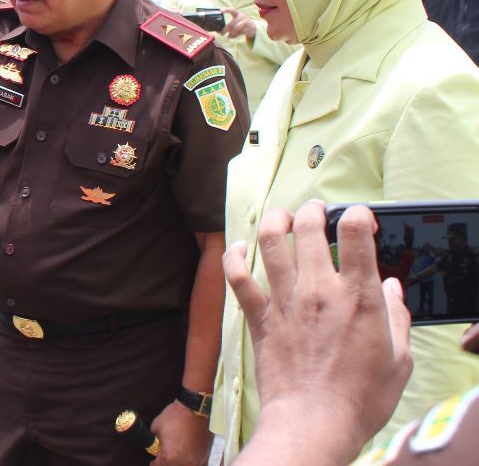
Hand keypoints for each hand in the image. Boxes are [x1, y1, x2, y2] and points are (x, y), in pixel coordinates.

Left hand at [150, 400, 210, 464]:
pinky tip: (188, 454)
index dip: (154, 462)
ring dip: (179, 462)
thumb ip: (154, 438)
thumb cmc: (177, 417)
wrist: (196, 410)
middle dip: (167, 462)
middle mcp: (184, 463)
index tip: (154, 459)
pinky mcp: (205, 456)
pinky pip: (197, 464)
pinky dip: (191, 461)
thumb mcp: (156, 426)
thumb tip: (155, 442)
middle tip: (165, 454)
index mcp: (169, 457)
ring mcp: (196, 461)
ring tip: (177, 453)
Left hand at [222, 7, 256, 39]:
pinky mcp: (249, 28)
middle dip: (225, 29)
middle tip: (221, 33)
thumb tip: (219, 31)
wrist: (253, 28)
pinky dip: (235, 35)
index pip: (232, 10)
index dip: (227, 10)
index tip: (221, 10)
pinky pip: (240, 32)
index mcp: (237, 14)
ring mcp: (246, 22)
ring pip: (236, 28)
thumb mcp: (235, 22)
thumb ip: (228, 26)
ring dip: (231, 33)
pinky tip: (232, 37)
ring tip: (228, 36)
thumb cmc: (241, 24)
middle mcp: (242, 16)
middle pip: (232, 23)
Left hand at [226, 201, 411, 464]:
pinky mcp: (259, 316)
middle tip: (317, 211)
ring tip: (282, 217)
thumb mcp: (399, 360)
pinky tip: (238, 248)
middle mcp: (318, 289)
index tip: (360, 219)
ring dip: (275, 219)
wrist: (313, 422)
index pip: (355, 231)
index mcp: (358, 296)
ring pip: (270, 239)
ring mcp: (284, 300)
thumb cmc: (360, 398)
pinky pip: (237, 275)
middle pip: (308, 226)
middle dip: (313, 209)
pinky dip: (233, 256)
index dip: (358, 215)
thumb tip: (392, 289)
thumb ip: (397, 318)